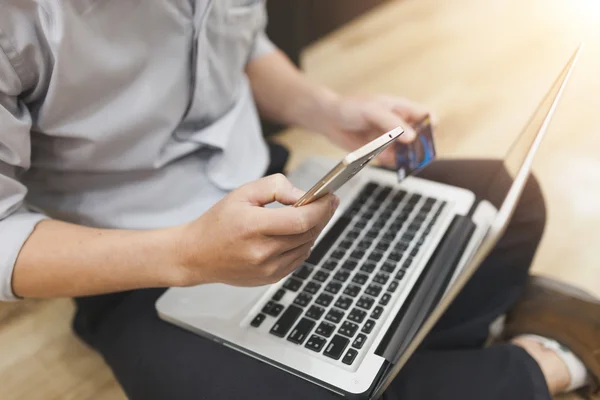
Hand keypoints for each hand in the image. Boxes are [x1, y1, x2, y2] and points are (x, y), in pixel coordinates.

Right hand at [175, 174, 338, 286]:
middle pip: (308, 233)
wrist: (198, 255)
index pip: (301, 220)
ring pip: (307, 246)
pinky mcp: (271, 278)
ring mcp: (268, 269)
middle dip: (322, 216)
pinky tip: (297, 232)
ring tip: (311, 215)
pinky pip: (299, 258)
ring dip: (314, 229)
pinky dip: (304, 243)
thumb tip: (302, 195)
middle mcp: (262, 252)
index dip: (320, 208)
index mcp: (253, 227)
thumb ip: (275, 187)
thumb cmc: (219, 222)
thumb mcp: (243, 193)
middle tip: (327, 202)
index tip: (329, 197)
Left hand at [320, 95, 431, 167]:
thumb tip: (412, 137)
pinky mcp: (380, 150)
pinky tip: (380, 158)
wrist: (328, 119)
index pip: (426, 116)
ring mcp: (390, 138)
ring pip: (406, 151)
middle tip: (413, 155)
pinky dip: (388, 162)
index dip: (430, 127)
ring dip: (403, 157)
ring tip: (393, 158)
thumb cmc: (350, 107)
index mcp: (401, 108)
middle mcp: (398, 124)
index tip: (426, 138)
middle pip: (420, 138)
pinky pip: (391, 160)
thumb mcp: (373, 111)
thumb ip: (393, 123)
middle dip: (419, 147)